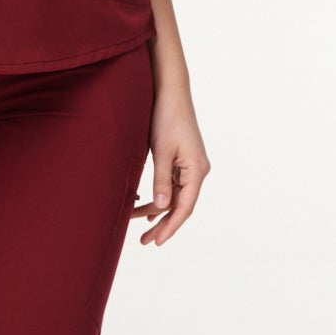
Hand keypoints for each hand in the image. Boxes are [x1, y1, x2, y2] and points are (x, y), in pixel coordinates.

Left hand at [135, 82, 208, 244]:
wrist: (170, 92)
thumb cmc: (167, 118)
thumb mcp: (161, 152)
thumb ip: (161, 181)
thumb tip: (162, 207)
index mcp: (197, 170)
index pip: (185, 207)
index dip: (171, 226)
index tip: (157, 241)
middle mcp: (198, 170)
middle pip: (181, 205)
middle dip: (162, 223)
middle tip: (145, 242)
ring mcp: (191, 166)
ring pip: (175, 196)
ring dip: (157, 210)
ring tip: (137, 225)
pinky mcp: (182, 160)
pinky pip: (172, 185)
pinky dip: (159, 196)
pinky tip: (146, 206)